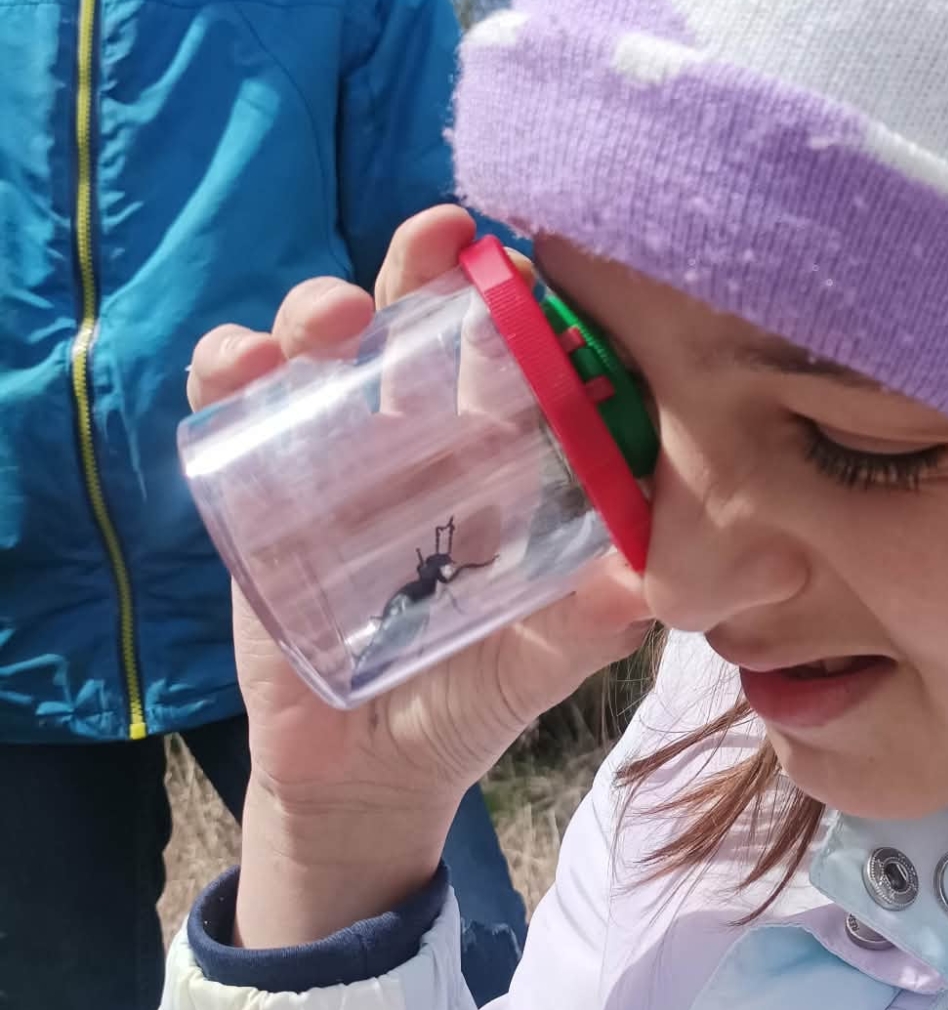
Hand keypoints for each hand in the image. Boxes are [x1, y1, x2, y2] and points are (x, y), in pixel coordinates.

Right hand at [188, 206, 653, 944]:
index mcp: (492, 456)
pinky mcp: (257, 485)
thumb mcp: (541, 661)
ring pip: (319, 343)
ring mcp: (330, 452)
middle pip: (414, 318)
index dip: (517, 294)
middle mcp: (413, 436)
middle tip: (439, 236)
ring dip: (320, 306)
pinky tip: (242, 369)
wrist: (368, 772)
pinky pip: (233, 404)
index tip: (532, 255)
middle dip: (421, 263)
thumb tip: (655, 580)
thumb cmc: (472, 697)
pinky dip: (229, 369)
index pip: (506, 349)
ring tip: (336, 320)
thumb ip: (593, 623)